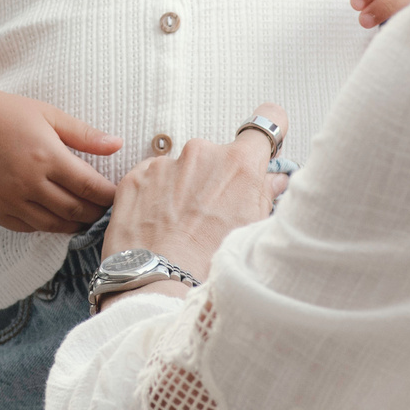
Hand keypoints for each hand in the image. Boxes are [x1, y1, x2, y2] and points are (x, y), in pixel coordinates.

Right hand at [0, 91, 122, 232]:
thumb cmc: (10, 115)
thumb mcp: (50, 115)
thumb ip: (85, 135)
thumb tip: (118, 144)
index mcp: (47, 156)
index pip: (89, 186)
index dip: (108, 196)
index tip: (118, 196)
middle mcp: (29, 182)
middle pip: (74, 209)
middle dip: (95, 213)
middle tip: (107, 212)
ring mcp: (10, 200)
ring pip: (53, 225)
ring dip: (74, 225)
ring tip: (85, 218)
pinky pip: (28, 228)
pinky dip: (46, 225)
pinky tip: (57, 218)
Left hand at [103, 115, 283, 296]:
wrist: (160, 288)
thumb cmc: (212, 266)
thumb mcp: (254, 231)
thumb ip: (265, 195)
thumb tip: (274, 180)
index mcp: (239, 164)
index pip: (267, 120)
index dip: (266, 134)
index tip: (261, 147)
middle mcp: (202, 153)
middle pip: (217, 155)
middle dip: (216, 178)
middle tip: (211, 216)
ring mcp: (166, 163)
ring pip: (182, 169)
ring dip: (183, 189)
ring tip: (180, 229)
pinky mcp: (135, 176)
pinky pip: (153, 179)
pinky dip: (156, 197)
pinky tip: (159, 227)